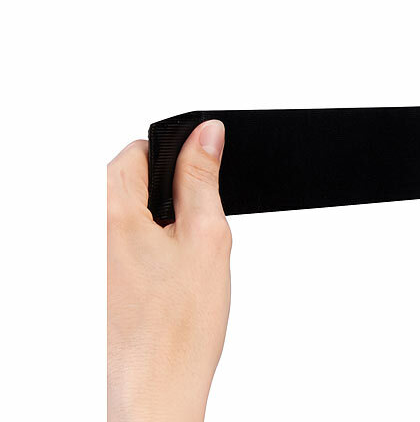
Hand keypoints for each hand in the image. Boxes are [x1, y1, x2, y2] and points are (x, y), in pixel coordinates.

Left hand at [107, 121, 231, 421]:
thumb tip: (206, 133)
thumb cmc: (181, 324)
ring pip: (146, 210)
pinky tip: (196, 263)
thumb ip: (202, 180)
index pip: (132, 153)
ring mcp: (118, 260)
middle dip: (177, 179)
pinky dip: (175, 238)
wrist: (161, 386)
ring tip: (205, 237)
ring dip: (178, 210)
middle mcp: (110, 236)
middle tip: (210, 201)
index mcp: (120, 217)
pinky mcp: (129, 279)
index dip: (169, 146)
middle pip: (136, 180)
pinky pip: (149, 239)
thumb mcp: (205, 236)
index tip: (203, 154)